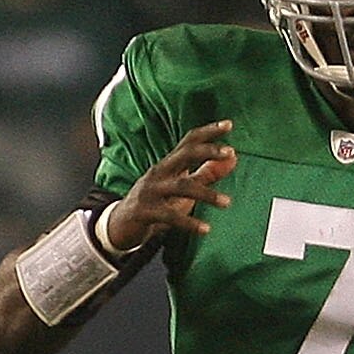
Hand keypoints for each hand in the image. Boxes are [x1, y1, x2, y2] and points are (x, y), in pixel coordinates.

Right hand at [100, 121, 234, 253]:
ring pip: (181, 186)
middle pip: (185, 154)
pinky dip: (189, 223)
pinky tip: (206, 228)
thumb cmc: (157, 203)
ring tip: (227, 202)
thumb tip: (233, 159)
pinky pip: (170, 216)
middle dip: (207, 151)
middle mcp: (159, 172)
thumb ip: (207, 173)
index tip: (228, 125)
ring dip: (206, 194)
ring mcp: (150, 191)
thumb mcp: (182, 187)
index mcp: (168, 164)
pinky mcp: (145, 211)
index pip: (189, 141)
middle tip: (230, 152)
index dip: (208, 132)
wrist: (120, 226)